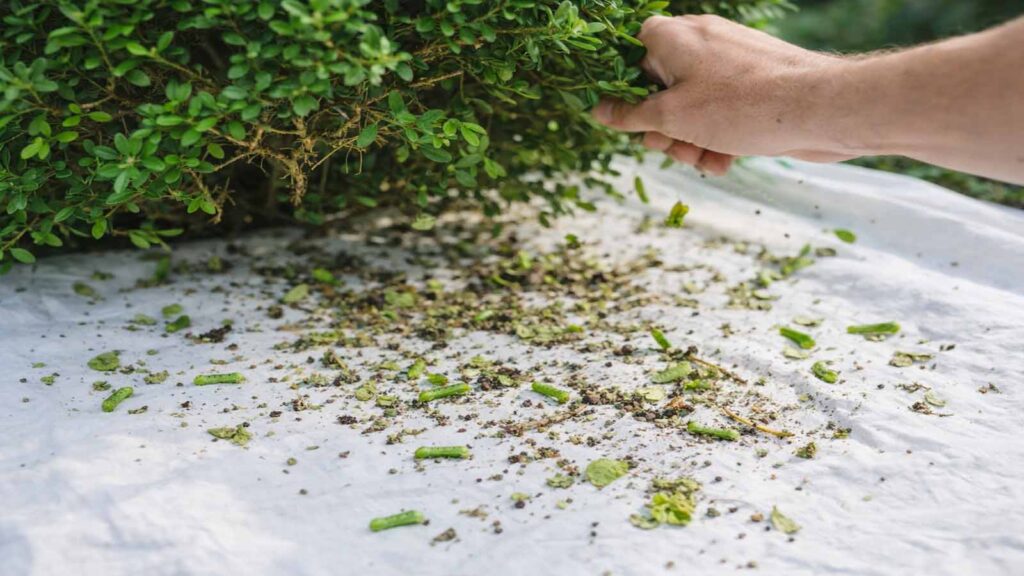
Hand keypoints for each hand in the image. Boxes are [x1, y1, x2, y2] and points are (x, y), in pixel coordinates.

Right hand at [593, 15, 855, 174]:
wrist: (818, 109)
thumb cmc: (740, 106)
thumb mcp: (672, 116)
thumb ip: (630, 115)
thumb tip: (599, 110)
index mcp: (672, 37)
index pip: (629, 58)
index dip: (626, 95)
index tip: (630, 123)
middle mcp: (699, 42)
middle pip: (659, 90)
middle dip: (663, 129)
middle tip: (674, 147)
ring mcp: (728, 62)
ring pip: (690, 108)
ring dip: (690, 140)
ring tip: (706, 158)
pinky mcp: (752, 83)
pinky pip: (719, 112)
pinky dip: (717, 138)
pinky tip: (726, 160)